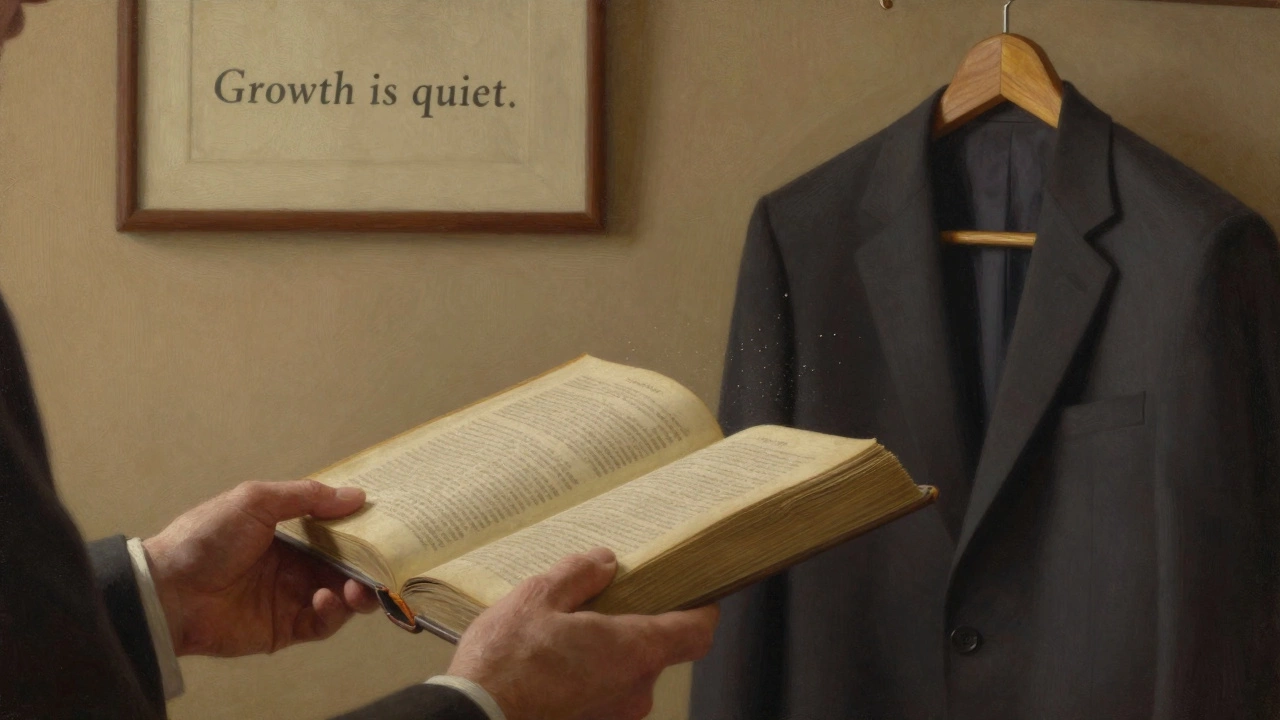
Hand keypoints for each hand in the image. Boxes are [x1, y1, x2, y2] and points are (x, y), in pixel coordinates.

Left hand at [143, 480, 378, 656]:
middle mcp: (294, 564)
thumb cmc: (205, 538)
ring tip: (357, 587)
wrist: (167, 590)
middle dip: (368, 564)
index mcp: (288, 532)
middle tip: (384, 563)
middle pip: (346, 565)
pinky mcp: (285, 629)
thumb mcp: (255, 500)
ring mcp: (291, 597)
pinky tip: (324, 598)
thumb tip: (355, 495)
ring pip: (341, 596)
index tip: (386, 524)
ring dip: (357, 591)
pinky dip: (332, 612)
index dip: (360, 529)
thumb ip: (307, 497)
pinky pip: (322, 623)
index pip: (336, 531)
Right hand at [447, 548, 719, 719]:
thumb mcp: (538, 598)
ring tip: (562, 638)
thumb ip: (579, 576)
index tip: (694, 594)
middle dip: (631, 626)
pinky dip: (588, 679)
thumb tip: (604, 562)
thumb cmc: (504, 665)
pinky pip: (603, 697)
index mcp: (633, 649)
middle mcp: (635, 689)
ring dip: (606, 655)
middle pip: (655, 650)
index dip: (701, 610)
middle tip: (596, 605)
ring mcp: (615, 716)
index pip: (697, 632)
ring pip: (625, 675)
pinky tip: (551, 668)